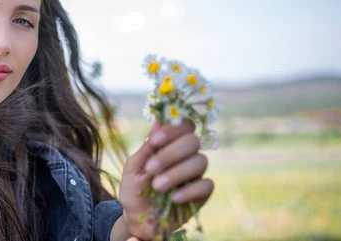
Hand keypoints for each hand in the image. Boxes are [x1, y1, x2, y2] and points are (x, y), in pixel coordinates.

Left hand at [116, 119, 213, 239]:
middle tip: (151, 169)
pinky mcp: (202, 193)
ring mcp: (196, 174)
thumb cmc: (134, 189)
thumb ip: (147, 147)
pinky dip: (189, 190)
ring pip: (201, 161)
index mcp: (170, 144)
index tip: (155, 141)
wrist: (137, 219)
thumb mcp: (133, 167)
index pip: (183, 125)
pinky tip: (173, 198)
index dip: (173, 129)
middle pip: (193, 141)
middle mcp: (186, 155)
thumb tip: (159, 121)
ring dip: (177, 173)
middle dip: (171, 154)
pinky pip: (207, 185)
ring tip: (157, 186)